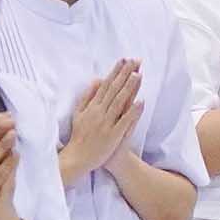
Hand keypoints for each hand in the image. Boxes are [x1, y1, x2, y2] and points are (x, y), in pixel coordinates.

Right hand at [57, 57, 142, 179]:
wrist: (78, 158)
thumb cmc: (79, 136)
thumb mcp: (79, 113)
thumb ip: (87, 96)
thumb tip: (97, 80)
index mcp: (92, 107)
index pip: (106, 85)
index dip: (116, 72)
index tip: (124, 60)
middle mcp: (99, 112)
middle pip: (114, 90)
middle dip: (125, 74)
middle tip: (135, 61)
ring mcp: (106, 123)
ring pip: (119, 102)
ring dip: (129, 88)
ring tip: (138, 74)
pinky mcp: (113, 134)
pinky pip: (124, 121)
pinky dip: (132, 111)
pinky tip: (141, 101)